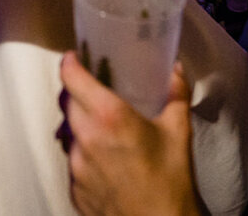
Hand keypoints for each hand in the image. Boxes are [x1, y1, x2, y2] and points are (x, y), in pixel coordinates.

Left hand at [58, 52, 202, 215]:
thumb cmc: (171, 182)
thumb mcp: (179, 132)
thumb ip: (176, 94)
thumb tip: (174, 70)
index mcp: (109, 117)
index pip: (72, 78)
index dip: (70, 63)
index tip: (76, 58)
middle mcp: (86, 139)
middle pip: (68, 103)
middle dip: (78, 94)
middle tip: (97, 92)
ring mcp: (76, 167)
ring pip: (70, 134)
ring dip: (83, 127)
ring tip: (106, 131)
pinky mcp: (75, 190)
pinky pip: (74, 163)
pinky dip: (85, 156)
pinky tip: (107, 162)